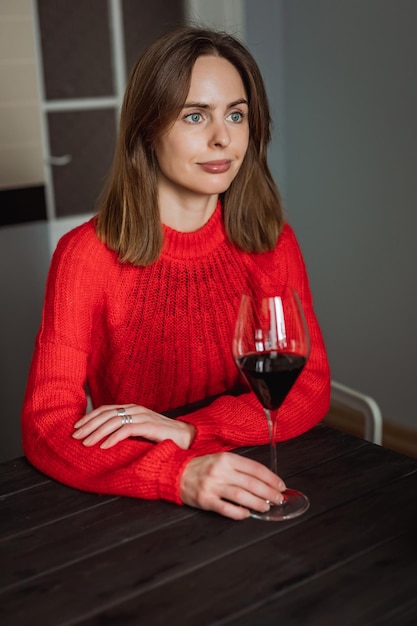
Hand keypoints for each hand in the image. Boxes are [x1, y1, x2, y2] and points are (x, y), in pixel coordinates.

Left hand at [73, 404, 194, 449]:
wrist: (186, 437)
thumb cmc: (161, 437)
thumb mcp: (139, 432)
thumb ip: (124, 431)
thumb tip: (103, 439)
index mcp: (131, 409)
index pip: (105, 410)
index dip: (89, 417)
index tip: (76, 427)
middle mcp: (135, 409)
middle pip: (106, 414)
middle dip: (88, 425)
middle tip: (75, 435)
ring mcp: (142, 416)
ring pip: (113, 421)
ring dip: (97, 432)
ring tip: (86, 442)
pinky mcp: (149, 426)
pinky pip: (127, 430)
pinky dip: (113, 437)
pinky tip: (103, 446)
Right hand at [180, 452, 285, 519]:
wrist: (176, 473)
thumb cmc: (202, 467)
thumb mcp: (221, 459)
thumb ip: (240, 467)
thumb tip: (263, 481)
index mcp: (226, 458)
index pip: (255, 468)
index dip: (271, 478)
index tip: (281, 486)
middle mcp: (220, 471)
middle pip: (251, 483)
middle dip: (269, 492)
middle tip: (278, 499)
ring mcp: (212, 486)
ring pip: (241, 496)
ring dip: (257, 503)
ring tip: (266, 507)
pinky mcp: (205, 500)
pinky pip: (226, 508)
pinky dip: (239, 513)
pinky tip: (247, 514)